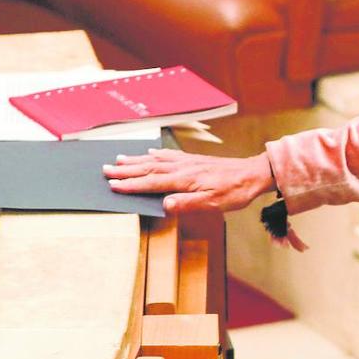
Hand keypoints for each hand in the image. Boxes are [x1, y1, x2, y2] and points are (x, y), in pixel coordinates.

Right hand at [104, 149, 274, 213]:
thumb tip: (164, 205)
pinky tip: (150, 153)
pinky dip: (156, 154)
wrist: (253, 174)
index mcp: (185, 179)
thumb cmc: (235, 191)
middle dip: (126, 170)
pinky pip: (169, 155)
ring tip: (119, 159)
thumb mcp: (213, 203)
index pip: (152, 183)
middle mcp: (183, 168)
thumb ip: (188, 204)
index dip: (132, 185)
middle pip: (149, 168)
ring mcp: (188, 162)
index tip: (113, 186)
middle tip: (105, 169)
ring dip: (136, 160)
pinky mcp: (195, 160)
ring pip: (156, 160)